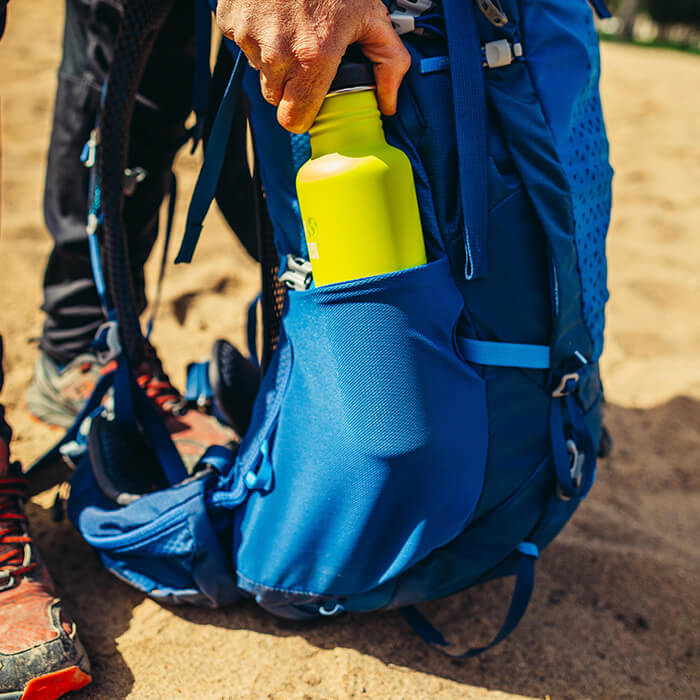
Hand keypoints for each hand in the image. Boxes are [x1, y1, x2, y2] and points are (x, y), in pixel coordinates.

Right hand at [216, 0, 409, 132]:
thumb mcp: (371, 16)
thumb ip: (388, 62)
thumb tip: (388, 104)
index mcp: (314, 58)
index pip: (293, 119)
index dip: (302, 115)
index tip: (309, 104)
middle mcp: (278, 53)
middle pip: (276, 99)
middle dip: (290, 87)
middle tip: (305, 57)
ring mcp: (250, 37)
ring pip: (260, 71)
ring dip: (274, 58)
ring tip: (291, 27)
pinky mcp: (230, 22)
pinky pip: (242, 45)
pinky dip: (256, 34)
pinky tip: (273, 14)